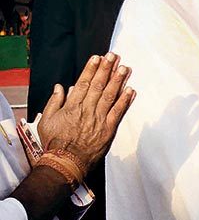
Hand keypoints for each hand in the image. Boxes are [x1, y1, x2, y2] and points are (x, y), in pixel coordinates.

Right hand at [38, 52, 134, 176]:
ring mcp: (99, 119)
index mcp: (72, 106)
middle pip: (98, 85)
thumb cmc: (55, 143)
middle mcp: (87, 110)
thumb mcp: (47, 120)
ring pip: (110, 96)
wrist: (65, 163)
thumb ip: (54, 102)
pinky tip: (131, 90)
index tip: (97, 58)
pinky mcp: (108, 129)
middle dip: (106, 69)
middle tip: (113, 56)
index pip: (83, 83)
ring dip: (118, 81)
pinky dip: (125, 101)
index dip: (91, 69)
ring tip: (124, 68)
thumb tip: (60, 87)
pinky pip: (118, 112)